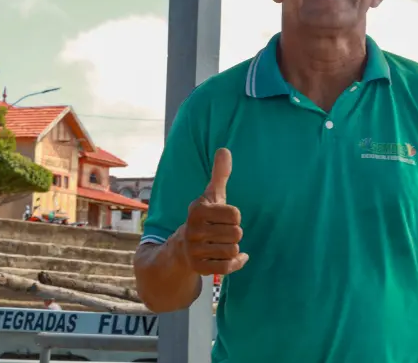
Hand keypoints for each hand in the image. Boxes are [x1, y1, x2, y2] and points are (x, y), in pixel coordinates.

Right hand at [177, 148, 248, 274]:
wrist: (180, 248)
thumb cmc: (203, 218)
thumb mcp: (210, 196)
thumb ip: (219, 175)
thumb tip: (224, 150)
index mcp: (198, 210)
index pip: (235, 214)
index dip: (234, 217)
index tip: (223, 217)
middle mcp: (193, 229)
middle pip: (236, 233)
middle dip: (234, 233)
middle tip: (222, 232)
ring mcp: (194, 250)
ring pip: (232, 250)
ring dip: (233, 248)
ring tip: (221, 244)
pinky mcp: (198, 267)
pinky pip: (226, 267)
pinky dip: (235, 263)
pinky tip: (235, 258)